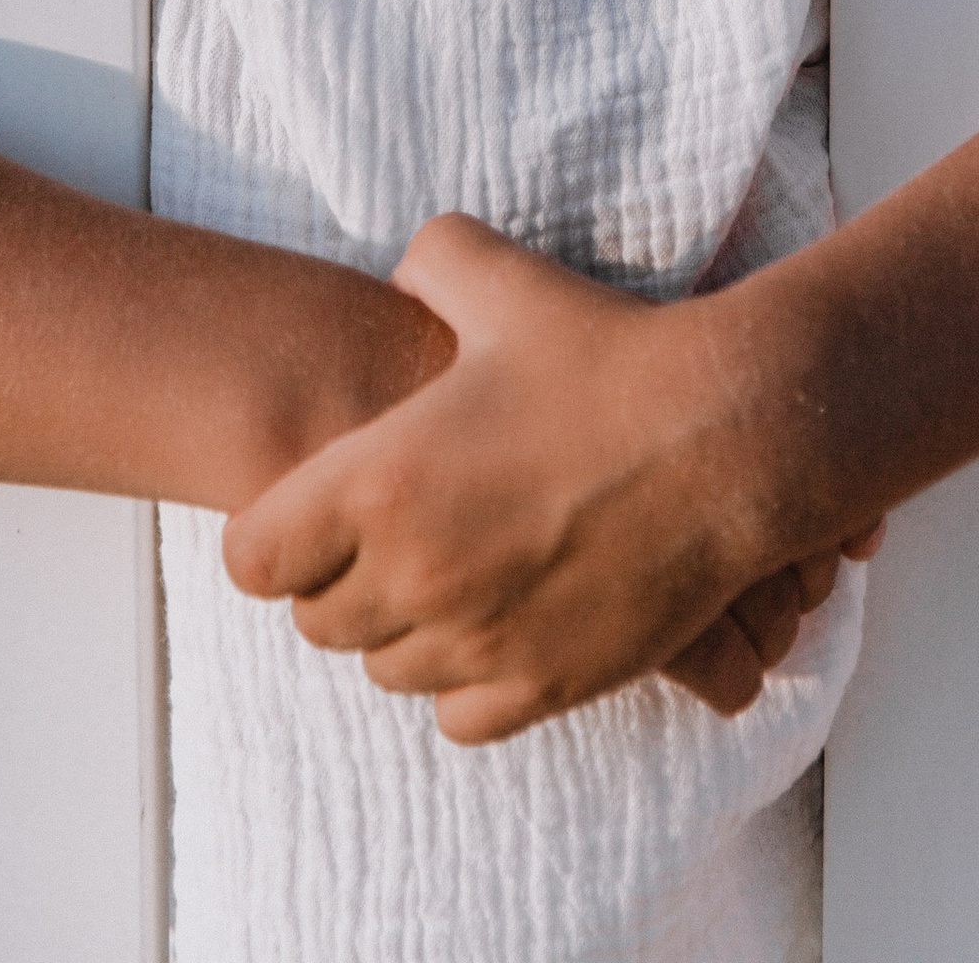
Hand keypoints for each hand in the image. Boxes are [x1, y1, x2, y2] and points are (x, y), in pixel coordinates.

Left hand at [222, 214, 870, 742]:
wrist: (727, 434)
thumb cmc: (611, 355)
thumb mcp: (504, 280)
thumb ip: (429, 262)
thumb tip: (402, 273)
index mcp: (381, 485)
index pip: (252, 559)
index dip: (274, 530)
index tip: (312, 506)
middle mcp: (415, 578)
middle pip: (317, 622)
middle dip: (338, 578)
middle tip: (392, 530)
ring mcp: (479, 642)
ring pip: (386, 669)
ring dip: (402, 627)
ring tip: (452, 568)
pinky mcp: (543, 686)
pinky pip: (457, 716)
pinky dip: (464, 679)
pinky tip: (497, 619)